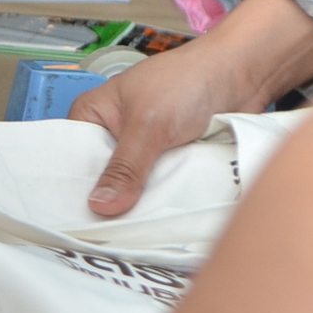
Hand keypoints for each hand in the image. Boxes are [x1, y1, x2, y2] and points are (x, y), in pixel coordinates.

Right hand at [69, 0, 312, 215]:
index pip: (69, 160)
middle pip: (102, 181)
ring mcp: (143, 152)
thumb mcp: (149, 125)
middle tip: (108, 238)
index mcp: (92, 117)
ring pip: (134, 190)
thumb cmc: (187, 81)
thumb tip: (99, 208)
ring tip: (136, 236)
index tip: (74, 224)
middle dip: (110, 204)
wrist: (243, 74)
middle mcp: (113, 136)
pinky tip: (162, 223)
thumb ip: (126, 167)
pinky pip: (161, 191)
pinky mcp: (171, 163)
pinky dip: (165, 202)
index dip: (71, 191)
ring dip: (142, 206)